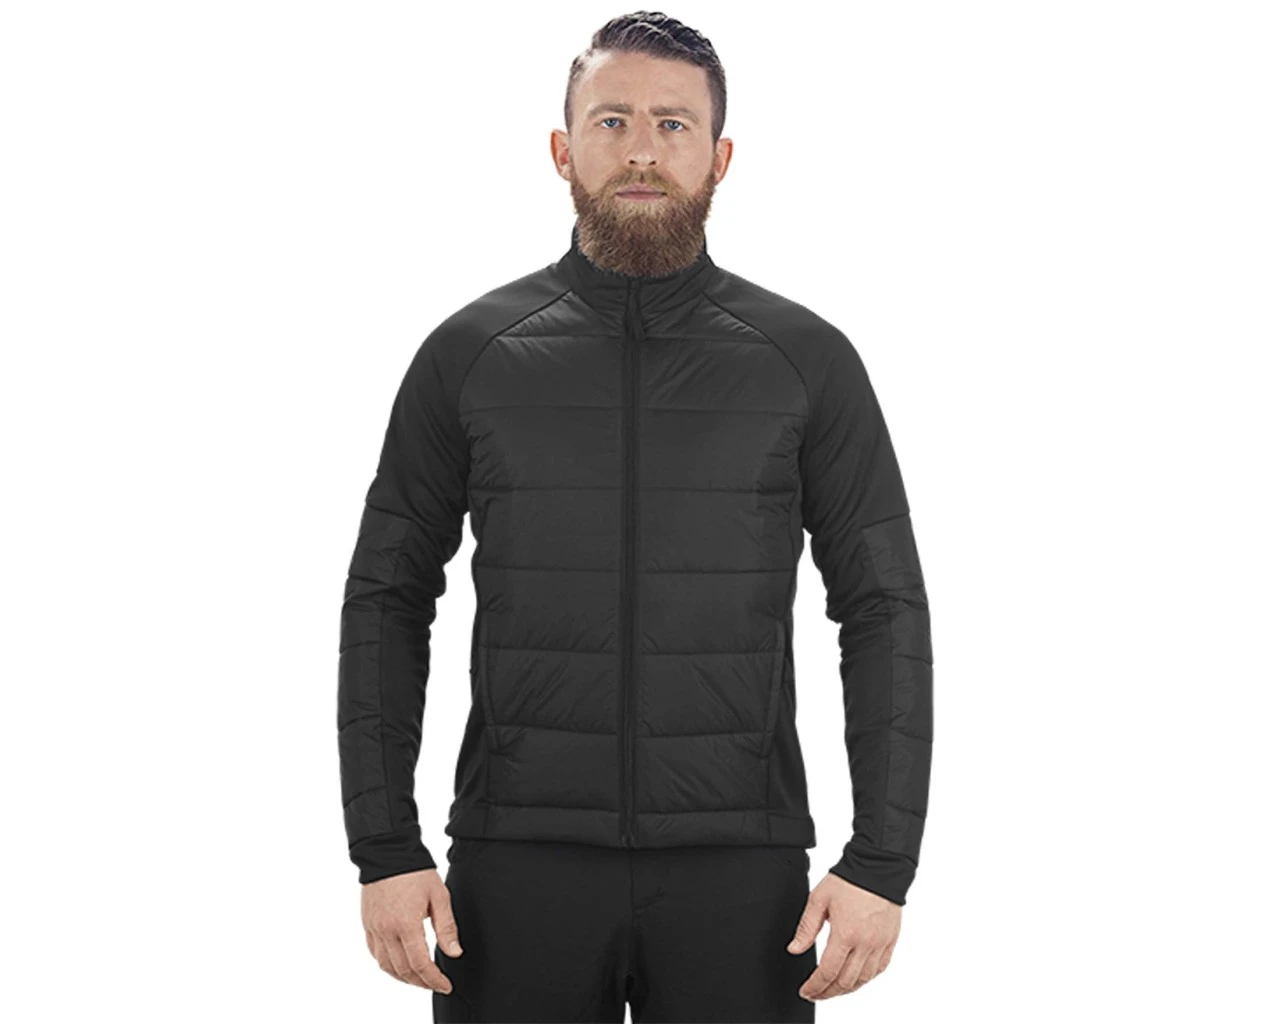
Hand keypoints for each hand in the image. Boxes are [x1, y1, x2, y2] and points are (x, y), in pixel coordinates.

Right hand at [361, 868, 462, 992]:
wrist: (388, 852)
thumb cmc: (415, 871)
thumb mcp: (439, 896)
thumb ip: (446, 927)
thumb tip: (454, 952)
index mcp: (406, 925)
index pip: (421, 965)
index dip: (434, 980)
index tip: (446, 985)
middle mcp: (387, 931)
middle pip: (403, 970)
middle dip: (422, 982)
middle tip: (436, 984)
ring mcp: (374, 929)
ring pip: (387, 966)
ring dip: (404, 978)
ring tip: (420, 980)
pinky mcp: (367, 925)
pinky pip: (376, 954)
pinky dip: (388, 966)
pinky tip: (399, 965)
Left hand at [788, 872, 900, 1000]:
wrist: (877, 868)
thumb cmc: (848, 881)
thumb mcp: (819, 900)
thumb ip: (806, 928)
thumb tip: (794, 949)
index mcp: (845, 934)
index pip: (828, 972)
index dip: (815, 986)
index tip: (806, 991)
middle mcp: (865, 944)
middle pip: (845, 982)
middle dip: (827, 992)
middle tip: (815, 994)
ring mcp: (880, 944)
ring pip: (863, 980)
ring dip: (846, 990)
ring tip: (832, 990)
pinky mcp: (890, 941)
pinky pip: (879, 969)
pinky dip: (866, 979)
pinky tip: (855, 979)